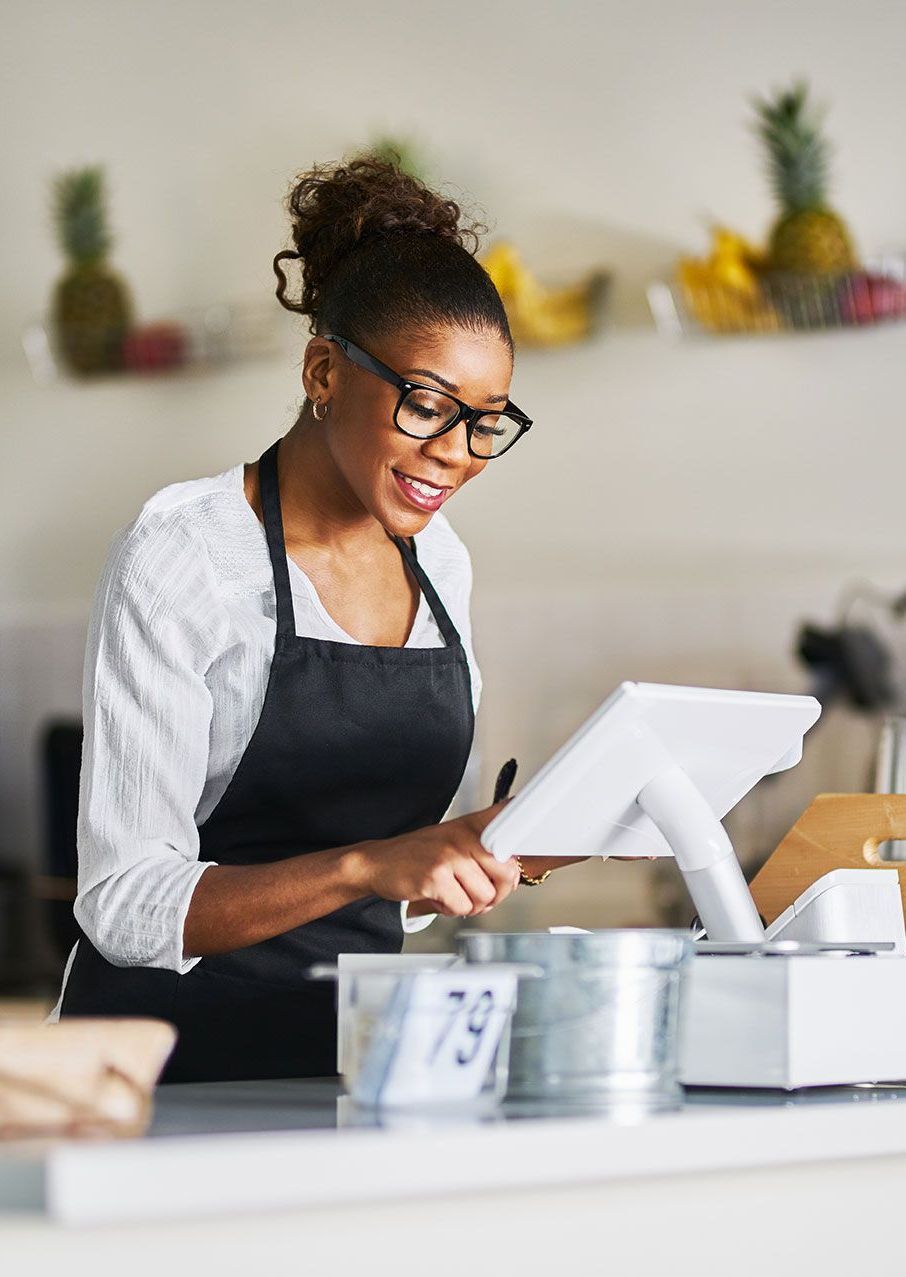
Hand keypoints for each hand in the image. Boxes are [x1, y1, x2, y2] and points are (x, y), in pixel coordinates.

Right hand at [345, 801, 520, 918]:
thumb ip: (485, 851)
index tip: (515, 868)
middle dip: (495, 894)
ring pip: (485, 896)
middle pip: (506, 874)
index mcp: (472, 825)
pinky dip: (451, 910)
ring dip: (470, 905)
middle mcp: (464, 835)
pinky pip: (462, 907)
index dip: (518, 855)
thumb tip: (514, 874)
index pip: (511, 828)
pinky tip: (438, 898)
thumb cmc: (420, 855)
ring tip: (452, 894)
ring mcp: (449, 856)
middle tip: (478, 894)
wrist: (378, 862)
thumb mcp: (454, 840)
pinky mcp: (435, 877)